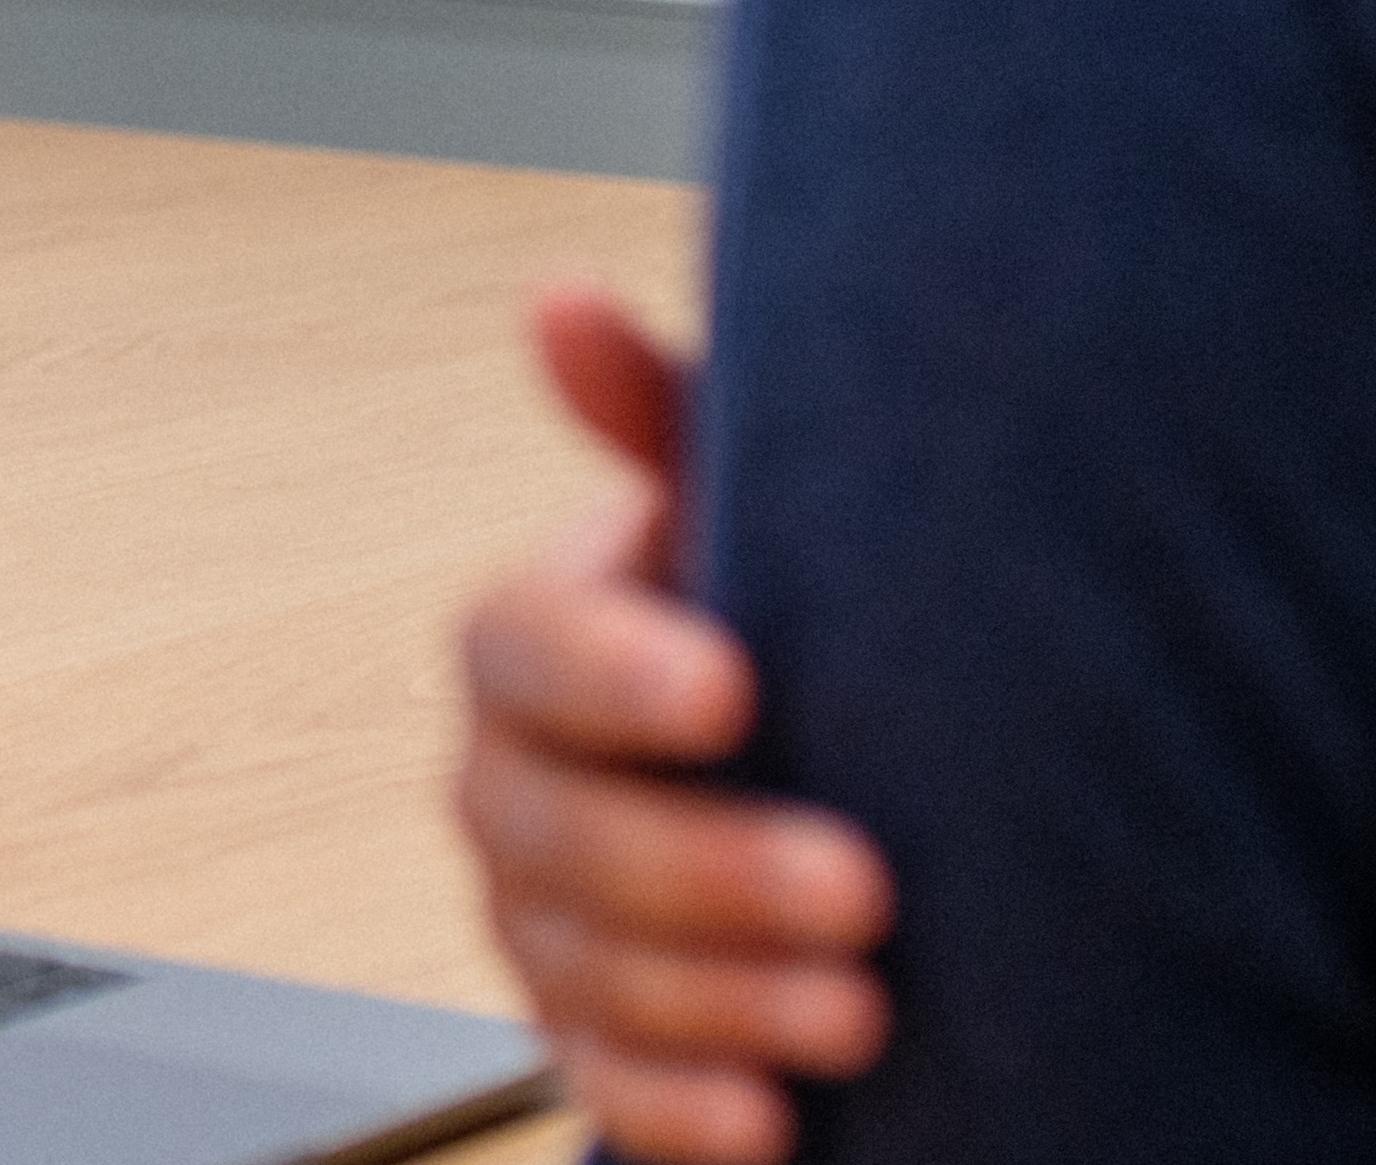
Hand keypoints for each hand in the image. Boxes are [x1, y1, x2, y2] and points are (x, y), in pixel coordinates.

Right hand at [456, 289, 896, 1161]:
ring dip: (715, 998)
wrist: (848, 777)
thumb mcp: (758, 510)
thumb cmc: (799, 622)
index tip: (734, 688)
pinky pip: (600, 1082)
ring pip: (576, 968)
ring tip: (863, 1013)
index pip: (518, 643)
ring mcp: (540, 918)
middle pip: (546, 829)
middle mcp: (512, 781)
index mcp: (538, 637)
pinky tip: (773, 1119)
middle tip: (863, 884)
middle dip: (700, 867)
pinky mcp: (594, 1034)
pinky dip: (680, 1107)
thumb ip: (668, 416)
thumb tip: (559, 293)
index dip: (609, 669)